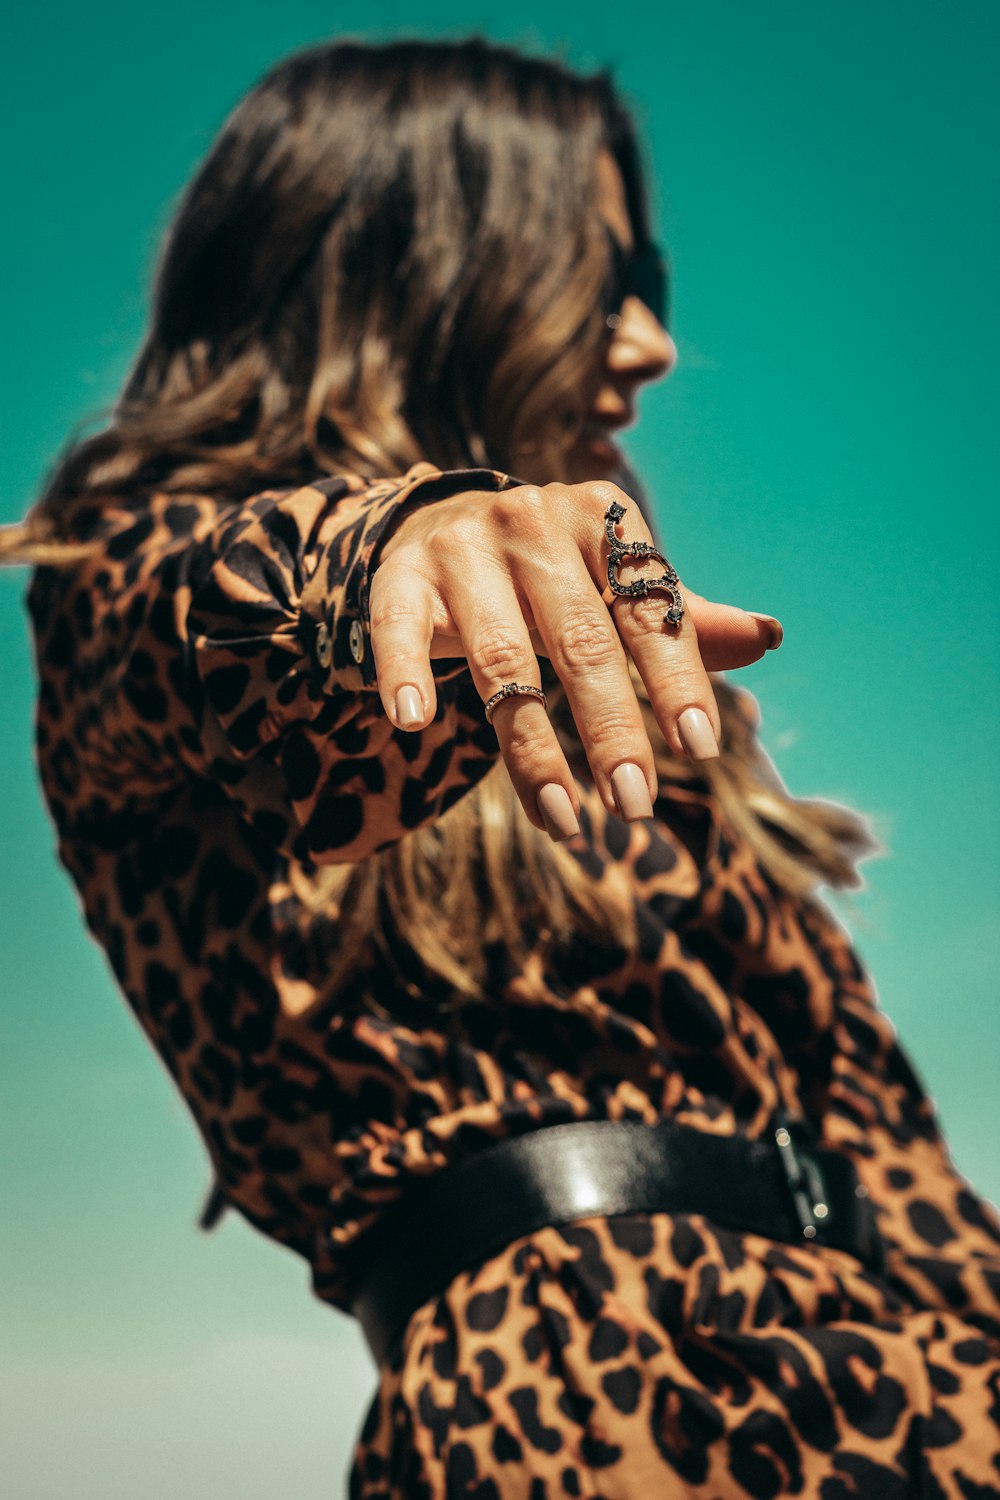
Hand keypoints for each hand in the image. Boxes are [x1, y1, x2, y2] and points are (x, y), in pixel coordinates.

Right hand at [367, 480, 779, 837]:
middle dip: (611, 730)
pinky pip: (400, 627)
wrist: (439, 522)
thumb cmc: (548, 572)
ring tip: (563, 819)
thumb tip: (765, 639)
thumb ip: (677, 617)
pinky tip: (415, 723)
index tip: (699, 748)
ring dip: (531, 747)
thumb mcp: (611, 583)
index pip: (646, 610)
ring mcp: (463, 547)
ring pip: (500, 657)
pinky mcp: (400, 574)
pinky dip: (407, 672)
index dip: (675, 679)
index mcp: (599, 521)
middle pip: (580, 641)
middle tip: (635, 804)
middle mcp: (532, 523)